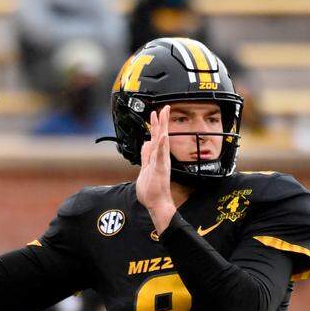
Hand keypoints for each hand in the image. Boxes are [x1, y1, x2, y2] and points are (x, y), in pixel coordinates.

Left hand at [136, 105, 175, 231]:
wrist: (156, 203)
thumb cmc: (152, 190)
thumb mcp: (145, 168)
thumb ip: (145, 156)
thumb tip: (145, 144)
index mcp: (157, 157)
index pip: (156, 137)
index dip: (156, 125)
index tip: (156, 112)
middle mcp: (160, 158)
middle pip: (161, 135)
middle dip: (162, 120)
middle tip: (164, 107)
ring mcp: (161, 163)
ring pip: (162, 141)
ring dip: (162, 127)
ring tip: (163, 114)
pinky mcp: (160, 169)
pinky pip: (160, 155)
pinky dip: (161, 145)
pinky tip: (163, 135)